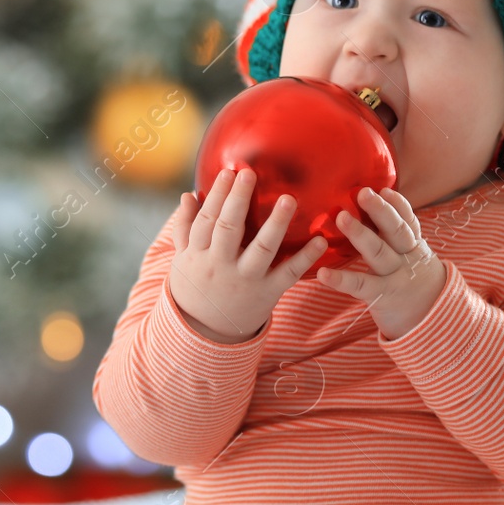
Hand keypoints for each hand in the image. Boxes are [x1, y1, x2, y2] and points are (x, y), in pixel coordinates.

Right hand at [167, 166, 327, 343]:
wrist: (206, 332)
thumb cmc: (196, 287)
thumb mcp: (183, 259)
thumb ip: (185, 227)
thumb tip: (188, 195)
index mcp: (199, 254)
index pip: (207, 219)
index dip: (217, 196)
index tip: (229, 172)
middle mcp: (221, 265)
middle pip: (229, 229)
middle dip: (238, 201)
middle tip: (249, 174)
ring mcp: (245, 279)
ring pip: (261, 249)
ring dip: (276, 224)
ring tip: (288, 199)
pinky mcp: (267, 293)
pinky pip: (288, 274)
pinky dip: (305, 258)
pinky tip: (320, 240)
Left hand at [314, 186, 446, 339]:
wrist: (430, 322)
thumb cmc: (411, 282)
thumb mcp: (412, 258)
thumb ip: (397, 238)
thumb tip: (378, 209)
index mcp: (412, 246)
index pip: (408, 221)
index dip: (397, 205)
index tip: (383, 189)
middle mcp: (406, 258)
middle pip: (396, 231)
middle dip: (380, 211)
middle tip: (362, 192)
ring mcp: (394, 276)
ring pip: (378, 252)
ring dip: (360, 234)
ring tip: (341, 217)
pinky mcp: (381, 296)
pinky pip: (360, 285)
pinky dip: (341, 279)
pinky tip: (323, 272)